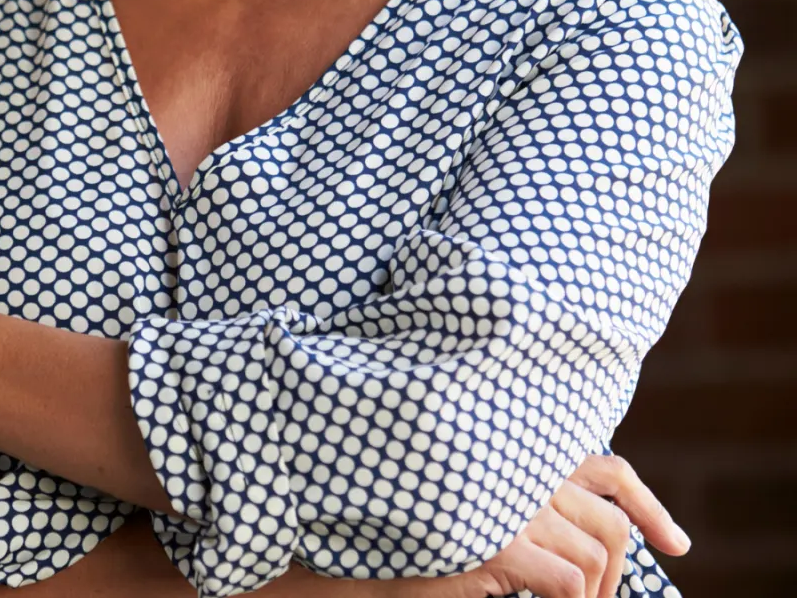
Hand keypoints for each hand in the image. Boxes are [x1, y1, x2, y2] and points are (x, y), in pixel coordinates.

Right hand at [436, 453, 689, 597]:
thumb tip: (603, 549)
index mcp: (519, 456)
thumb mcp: (492, 520)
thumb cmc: (423, 545)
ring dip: (594, 597)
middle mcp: (519, 469)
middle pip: (610, 519)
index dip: (646, 503)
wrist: (364, 564)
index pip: (605, 466)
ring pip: (597, 554)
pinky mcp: (498, 540)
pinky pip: (569, 583)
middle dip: (618, 572)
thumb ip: (537, 511)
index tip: (675, 544)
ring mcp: (509, 501)